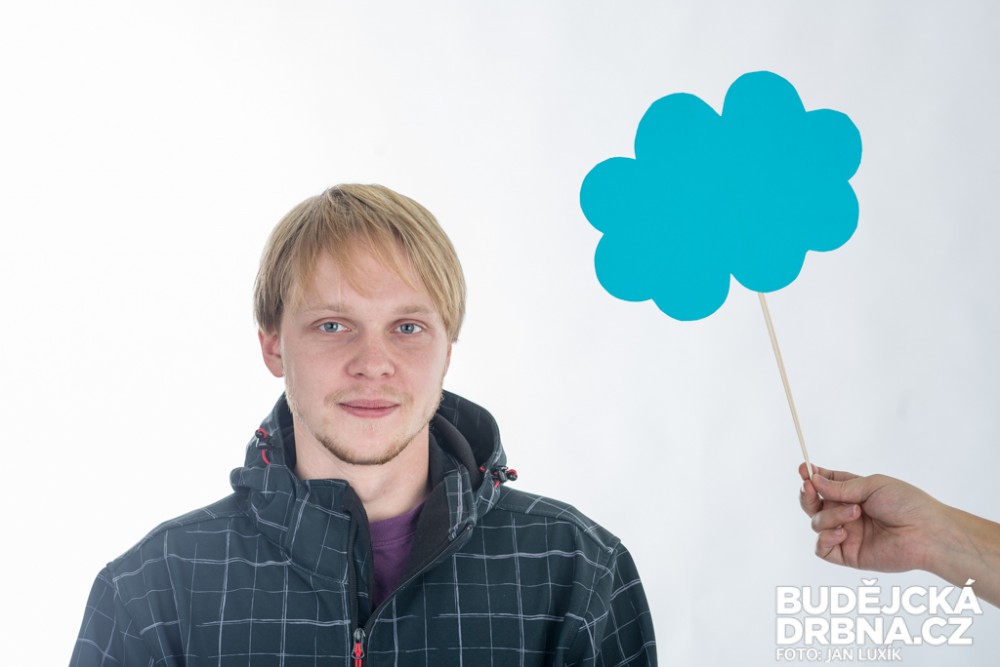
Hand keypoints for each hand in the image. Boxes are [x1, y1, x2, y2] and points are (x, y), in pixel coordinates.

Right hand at [798, 464, 941, 572]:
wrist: (926, 534)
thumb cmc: (907, 504)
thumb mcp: (872, 485)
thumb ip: (840, 487)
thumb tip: (813, 480)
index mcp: (854, 493)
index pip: (825, 484)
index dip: (812, 477)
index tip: (803, 469)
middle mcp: (846, 513)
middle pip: (813, 504)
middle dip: (808, 495)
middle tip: (809, 487)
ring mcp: (846, 534)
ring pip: (816, 523)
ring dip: (830, 515)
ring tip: (855, 513)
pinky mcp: (848, 554)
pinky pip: (821, 547)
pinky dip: (825, 537)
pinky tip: (842, 532)